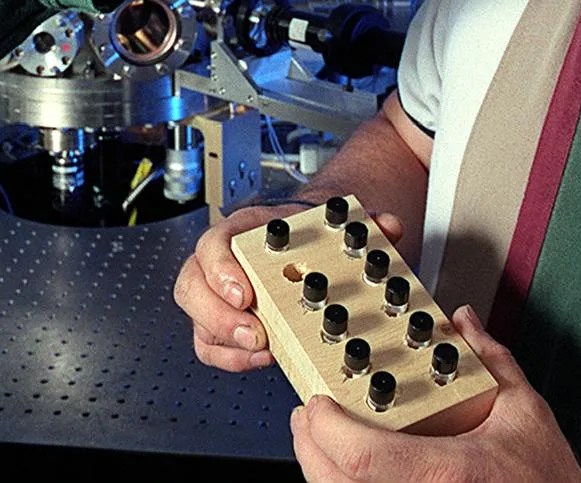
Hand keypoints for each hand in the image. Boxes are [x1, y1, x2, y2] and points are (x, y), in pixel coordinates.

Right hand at [174, 200, 408, 371]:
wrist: (303, 241)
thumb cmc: (305, 233)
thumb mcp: (330, 221)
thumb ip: (359, 222)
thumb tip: (386, 224)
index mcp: (243, 231)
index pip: (214, 243)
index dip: (222, 269)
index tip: (244, 293)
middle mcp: (222, 261)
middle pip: (193, 285)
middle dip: (219, 316)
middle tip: (254, 333)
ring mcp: (218, 293)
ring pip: (197, 318)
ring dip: (226, 340)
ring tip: (262, 351)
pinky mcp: (223, 322)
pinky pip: (210, 345)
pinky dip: (231, 357)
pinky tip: (263, 357)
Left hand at [289, 306, 580, 482]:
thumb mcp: (526, 414)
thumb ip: (492, 361)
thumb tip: (466, 323)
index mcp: (446, 472)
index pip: (361, 454)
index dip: (325, 427)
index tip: (318, 401)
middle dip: (310, 448)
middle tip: (310, 418)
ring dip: (323, 472)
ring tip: (324, 443)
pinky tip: (350, 474)